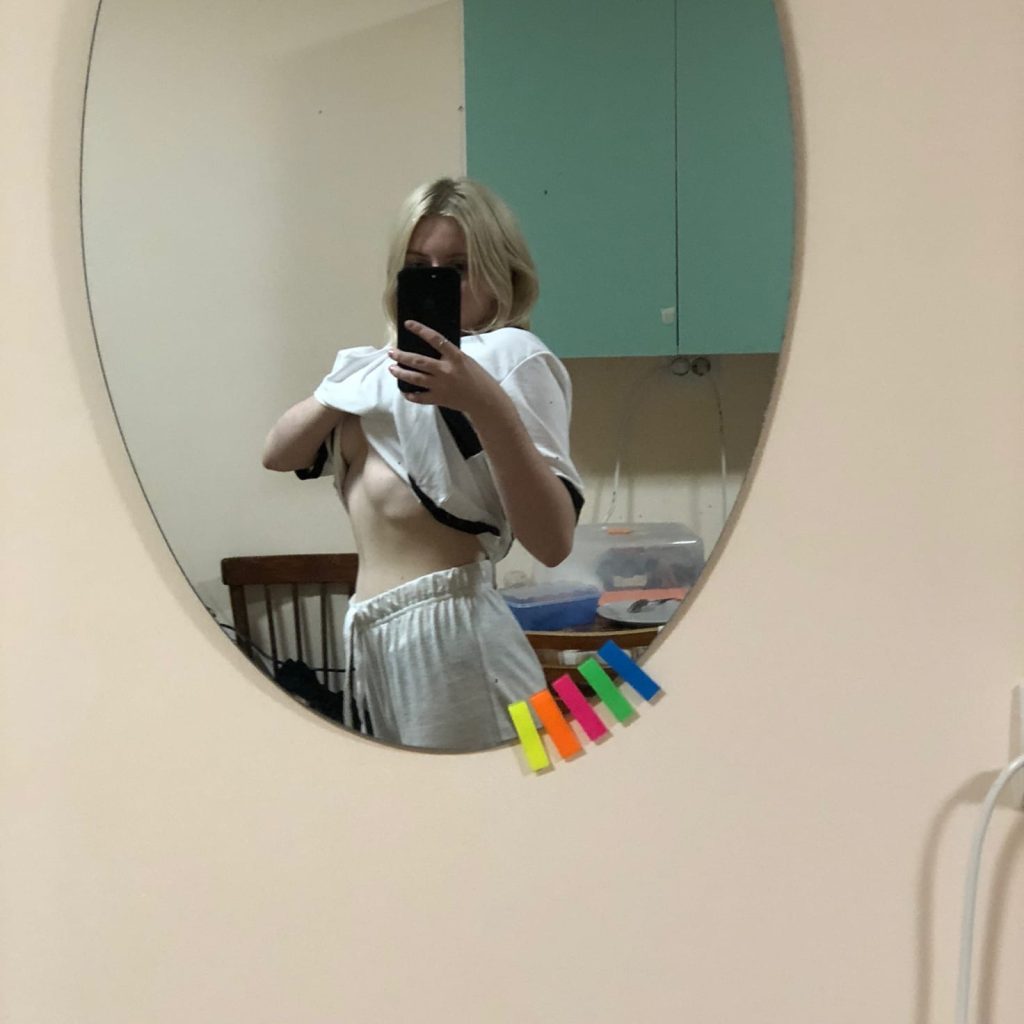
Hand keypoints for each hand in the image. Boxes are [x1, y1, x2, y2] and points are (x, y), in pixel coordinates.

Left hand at [387, 320, 502, 416]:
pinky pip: (420, 398)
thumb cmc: (479, 379)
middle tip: (391, 352)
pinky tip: (404, 391)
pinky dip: (411, 395)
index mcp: (456, 357)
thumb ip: (451, 356)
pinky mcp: (439, 399)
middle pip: (418, 361)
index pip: (435, 339)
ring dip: (401, 373)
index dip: (420, 330)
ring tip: (392, 369)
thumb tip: (436, 348)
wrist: (485, 401)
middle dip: (402, 356)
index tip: (409, 324)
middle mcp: (446, 370)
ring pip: (415, 378)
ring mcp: (441, 386)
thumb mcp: (467, 361)